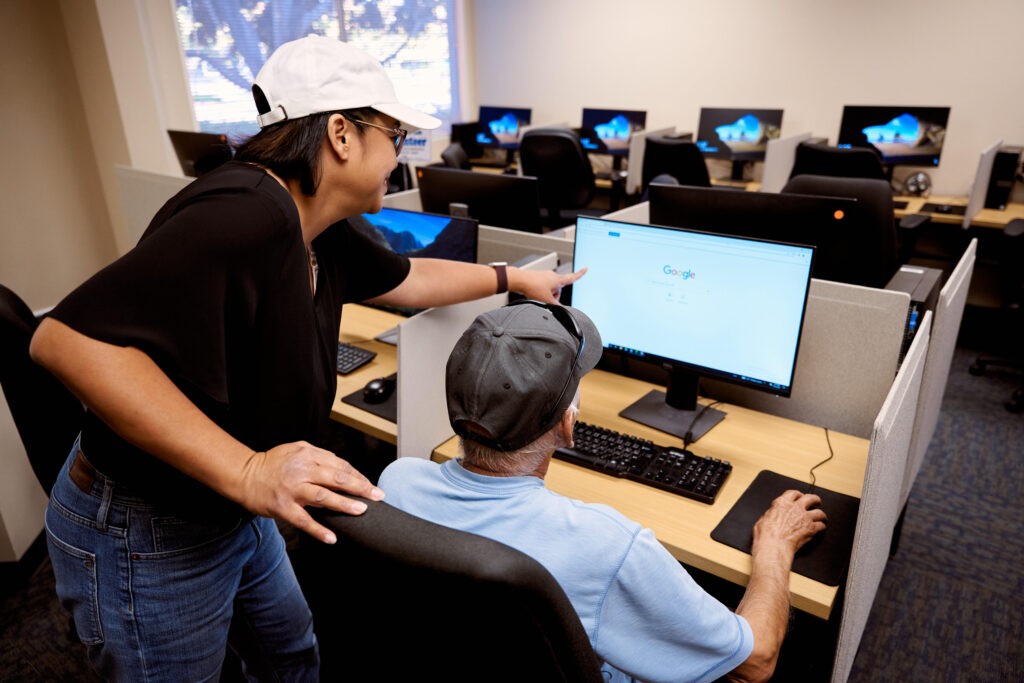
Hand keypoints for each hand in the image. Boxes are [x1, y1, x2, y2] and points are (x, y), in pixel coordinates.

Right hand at [237, 441, 384, 543]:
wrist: (244, 475)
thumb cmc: (273, 464)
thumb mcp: (296, 450)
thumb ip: (319, 457)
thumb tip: (344, 468)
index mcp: (308, 455)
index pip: (340, 465)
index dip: (358, 476)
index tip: (370, 485)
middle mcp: (302, 470)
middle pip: (337, 478)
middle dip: (360, 487)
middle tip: (377, 495)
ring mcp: (292, 489)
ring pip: (323, 496)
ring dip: (344, 504)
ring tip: (361, 510)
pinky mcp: (282, 507)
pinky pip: (304, 520)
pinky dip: (318, 530)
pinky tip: (331, 537)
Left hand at [510, 266, 586, 303]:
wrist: (519, 280)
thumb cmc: (532, 286)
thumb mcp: (547, 300)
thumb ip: (556, 306)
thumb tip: (562, 310)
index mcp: (558, 279)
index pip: (572, 277)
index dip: (580, 274)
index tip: (586, 268)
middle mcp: (552, 276)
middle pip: (558, 289)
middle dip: (554, 296)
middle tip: (547, 300)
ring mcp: (544, 276)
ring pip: (550, 289)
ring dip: (547, 294)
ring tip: (538, 296)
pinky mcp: (538, 278)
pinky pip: (543, 287)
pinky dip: (541, 292)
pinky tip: (534, 293)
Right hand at [752, 490, 826, 554]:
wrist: (774, 546)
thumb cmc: (766, 535)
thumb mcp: (763, 519)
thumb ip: (771, 514)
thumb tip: (772, 515)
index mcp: (782, 503)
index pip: (794, 493)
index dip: (799, 495)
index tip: (800, 497)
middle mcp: (795, 508)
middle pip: (811, 498)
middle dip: (815, 500)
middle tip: (816, 502)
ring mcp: (804, 518)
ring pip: (819, 513)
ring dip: (821, 515)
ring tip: (821, 517)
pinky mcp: (811, 528)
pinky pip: (821, 525)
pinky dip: (822, 527)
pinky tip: (820, 528)